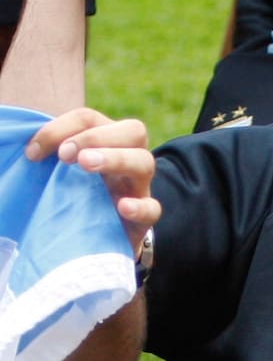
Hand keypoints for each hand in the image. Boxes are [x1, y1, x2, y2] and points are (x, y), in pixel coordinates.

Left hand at [25, 107, 160, 251]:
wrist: (94, 241)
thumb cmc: (72, 200)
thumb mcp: (60, 173)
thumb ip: (50, 157)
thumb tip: (30, 151)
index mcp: (105, 143)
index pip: (90, 119)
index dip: (60, 128)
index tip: (33, 153)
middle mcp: (127, 159)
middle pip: (132, 131)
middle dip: (96, 137)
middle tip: (66, 155)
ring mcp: (138, 188)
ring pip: (144, 162)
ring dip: (115, 158)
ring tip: (86, 165)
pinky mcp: (143, 220)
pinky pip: (153, 208)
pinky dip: (139, 206)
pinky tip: (122, 206)